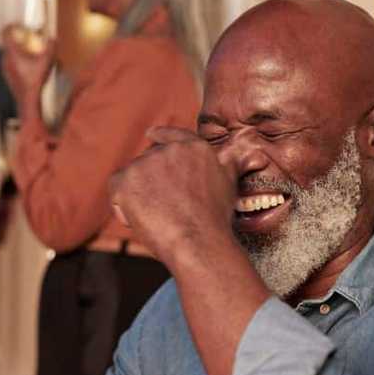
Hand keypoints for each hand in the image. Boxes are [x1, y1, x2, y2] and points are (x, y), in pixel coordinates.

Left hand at [0, 24, 55, 104]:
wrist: (27, 99)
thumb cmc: (36, 80)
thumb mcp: (47, 61)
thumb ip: (51, 47)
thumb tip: (53, 39)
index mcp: (12, 52)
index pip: (6, 33)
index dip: (12, 26)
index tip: (18, 25)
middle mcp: (5, 58)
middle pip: (8, 42)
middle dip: (17, 38)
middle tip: (28, 37)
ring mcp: (5, 67)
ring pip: (9, 53)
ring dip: (18, 49)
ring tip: (29, 51)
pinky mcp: (7, 75)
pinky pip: (11, 62)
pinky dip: (18, 59)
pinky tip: (28, 65)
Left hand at [109, 127, 238, 265]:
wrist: (197, 239)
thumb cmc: (215, 218)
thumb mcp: (230, 183)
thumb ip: (233, 163)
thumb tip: (257, 155)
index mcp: (192, 146)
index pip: (171, 135)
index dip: (161, 136)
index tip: (151, 135)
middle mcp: (167, 150)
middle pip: (148, 161)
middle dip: (150, 182)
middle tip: (164, 209)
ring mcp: (144, 164)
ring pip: (132, 178)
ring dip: (137, 196)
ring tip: (158, 217)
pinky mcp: (125, 180)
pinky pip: (116, 193)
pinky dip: (123, 207)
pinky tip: (141, 219)